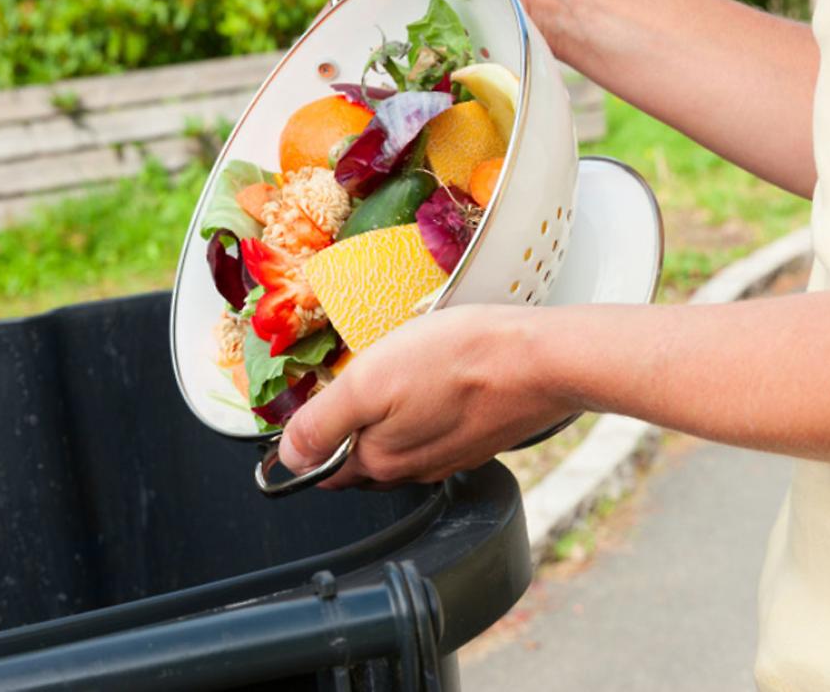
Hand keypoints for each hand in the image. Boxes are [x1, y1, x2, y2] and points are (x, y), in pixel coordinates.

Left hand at [277, 304, 578, 488]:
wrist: (542, 360)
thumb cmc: (460, 359)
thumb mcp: (371, 380)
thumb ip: (323, 423)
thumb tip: (287, 458)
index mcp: (379, 460)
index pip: (323, 466)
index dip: (310, 436)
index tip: (313, 404)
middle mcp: (413, 469)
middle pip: (361, 457)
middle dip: (349, 429)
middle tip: (352, 382)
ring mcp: (450, 457)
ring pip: (400, 445)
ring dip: (388, 420)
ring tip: (392, 379)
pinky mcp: (479, 439)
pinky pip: (436, 433)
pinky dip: (425, 414)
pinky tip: (432, 384)